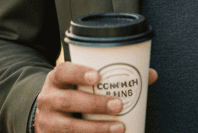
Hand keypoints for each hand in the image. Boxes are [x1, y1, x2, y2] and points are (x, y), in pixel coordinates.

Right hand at [34, 62, 157, 132]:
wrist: (46, 116)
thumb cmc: (73, 94)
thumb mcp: (81, 84)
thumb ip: (111, 79)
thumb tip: (151, 75)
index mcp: (56, 80)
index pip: (63, 71)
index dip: (79, 73)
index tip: (98, 76)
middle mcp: (48, 99)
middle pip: (68, 101)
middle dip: (95, 104)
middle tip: (119, 105)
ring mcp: (47, 121)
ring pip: (69, 126)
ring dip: (96, 128)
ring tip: (120, 127)